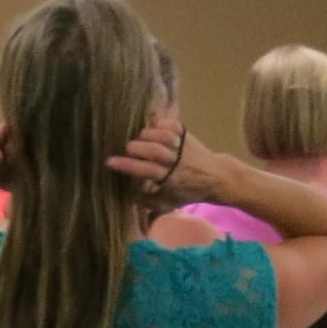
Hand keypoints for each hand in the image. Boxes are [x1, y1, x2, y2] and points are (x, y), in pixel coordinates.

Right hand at [108, 122, 233, 209]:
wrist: (216, 177)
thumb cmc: (187, 192)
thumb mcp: (168, 204)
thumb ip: (146, 202)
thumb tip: (125, 195)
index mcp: (170, 179)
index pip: (146, 171)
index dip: (127, 165)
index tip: (110, 162)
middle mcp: (177, 161)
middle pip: (155, 150)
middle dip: (136, 148)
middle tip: (127, 149)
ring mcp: (183, 146)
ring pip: (163, 135)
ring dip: (146, 135)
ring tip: (139, 139)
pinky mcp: (187, 135)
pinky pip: (172, 124)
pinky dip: (160, 123)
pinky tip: (153, 128)